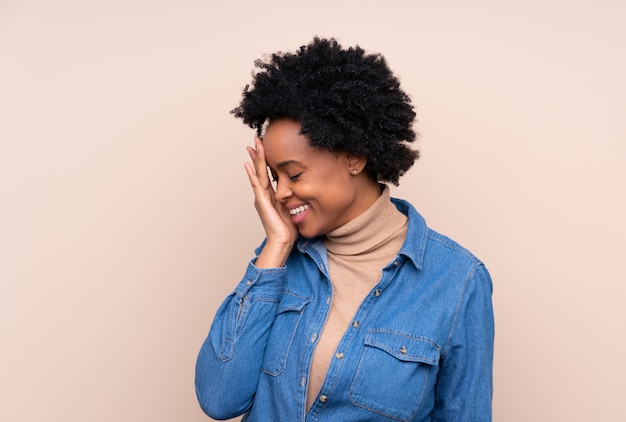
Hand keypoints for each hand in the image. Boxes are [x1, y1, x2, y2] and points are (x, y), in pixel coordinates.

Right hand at [244, 137, 297, 266]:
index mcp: (271, 195)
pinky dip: (252, 175)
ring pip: (258, 174)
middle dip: (258, 154)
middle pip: (260, 170)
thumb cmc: (287, 229)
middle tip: (255, 139)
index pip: (267, 173)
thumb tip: (300, 193)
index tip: (264, 147)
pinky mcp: (262, 202)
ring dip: (255, 159)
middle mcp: (264, 194)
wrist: (283, 242)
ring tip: (252, 146)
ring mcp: (261, 198)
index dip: (265, 160)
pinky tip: (247, 165)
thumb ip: (292, 199)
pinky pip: (256, 185)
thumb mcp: (292, 208)